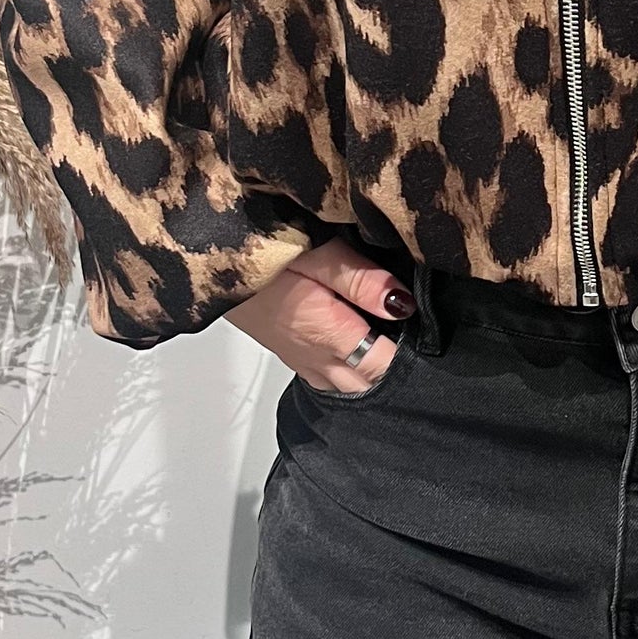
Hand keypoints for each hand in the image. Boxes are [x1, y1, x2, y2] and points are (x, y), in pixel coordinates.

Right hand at [225, 233, 415, 394]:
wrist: (206, 260)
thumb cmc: (261, 252)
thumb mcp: (318, 253)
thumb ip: (363, 281)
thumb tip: (404, 304)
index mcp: (328, 335)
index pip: (384, 366)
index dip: (412, 357)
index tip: (431, 337)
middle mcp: (316, 358)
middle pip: (370, 384)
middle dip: (396, 371)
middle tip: (419, 345)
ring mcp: (301, 360)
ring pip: (349, 386)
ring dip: (372, 375)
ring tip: (393, 348)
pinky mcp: (289, 353)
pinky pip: (328, 379)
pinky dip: (350, 373)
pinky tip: (359, 349)